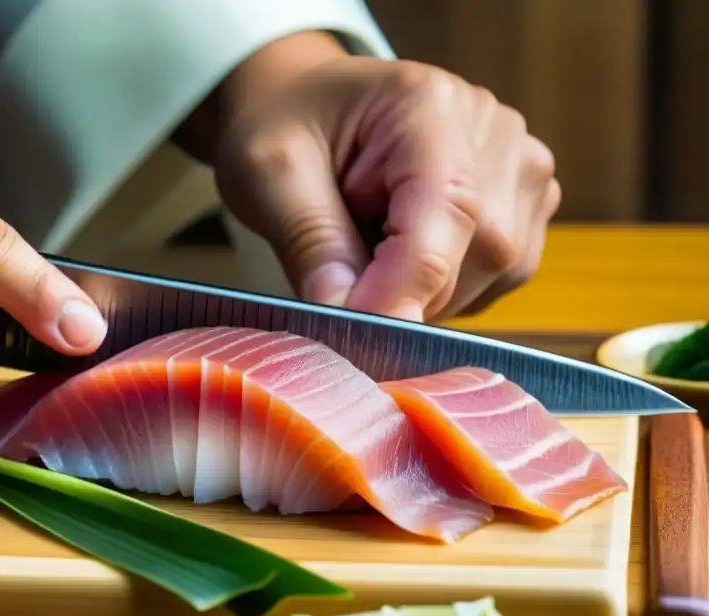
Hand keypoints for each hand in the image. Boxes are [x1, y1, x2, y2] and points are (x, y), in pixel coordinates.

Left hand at [205, 33, 560, 322]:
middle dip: (408, 293)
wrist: (299, 99)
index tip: (360, 335)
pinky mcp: (524, 199)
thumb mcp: (270, 175)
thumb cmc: (282, 124)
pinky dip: (447, 286)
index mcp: (430, 104)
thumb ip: (312, 244)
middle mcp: (494, 128)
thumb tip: (348, 319)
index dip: (408, 287)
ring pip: (496, 272)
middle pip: (481, 253)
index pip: (448, 211)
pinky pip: (500, 275)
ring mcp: (519, 163)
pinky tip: (400, 254)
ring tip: (367, 248)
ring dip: (427, 291)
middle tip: (340, 281)